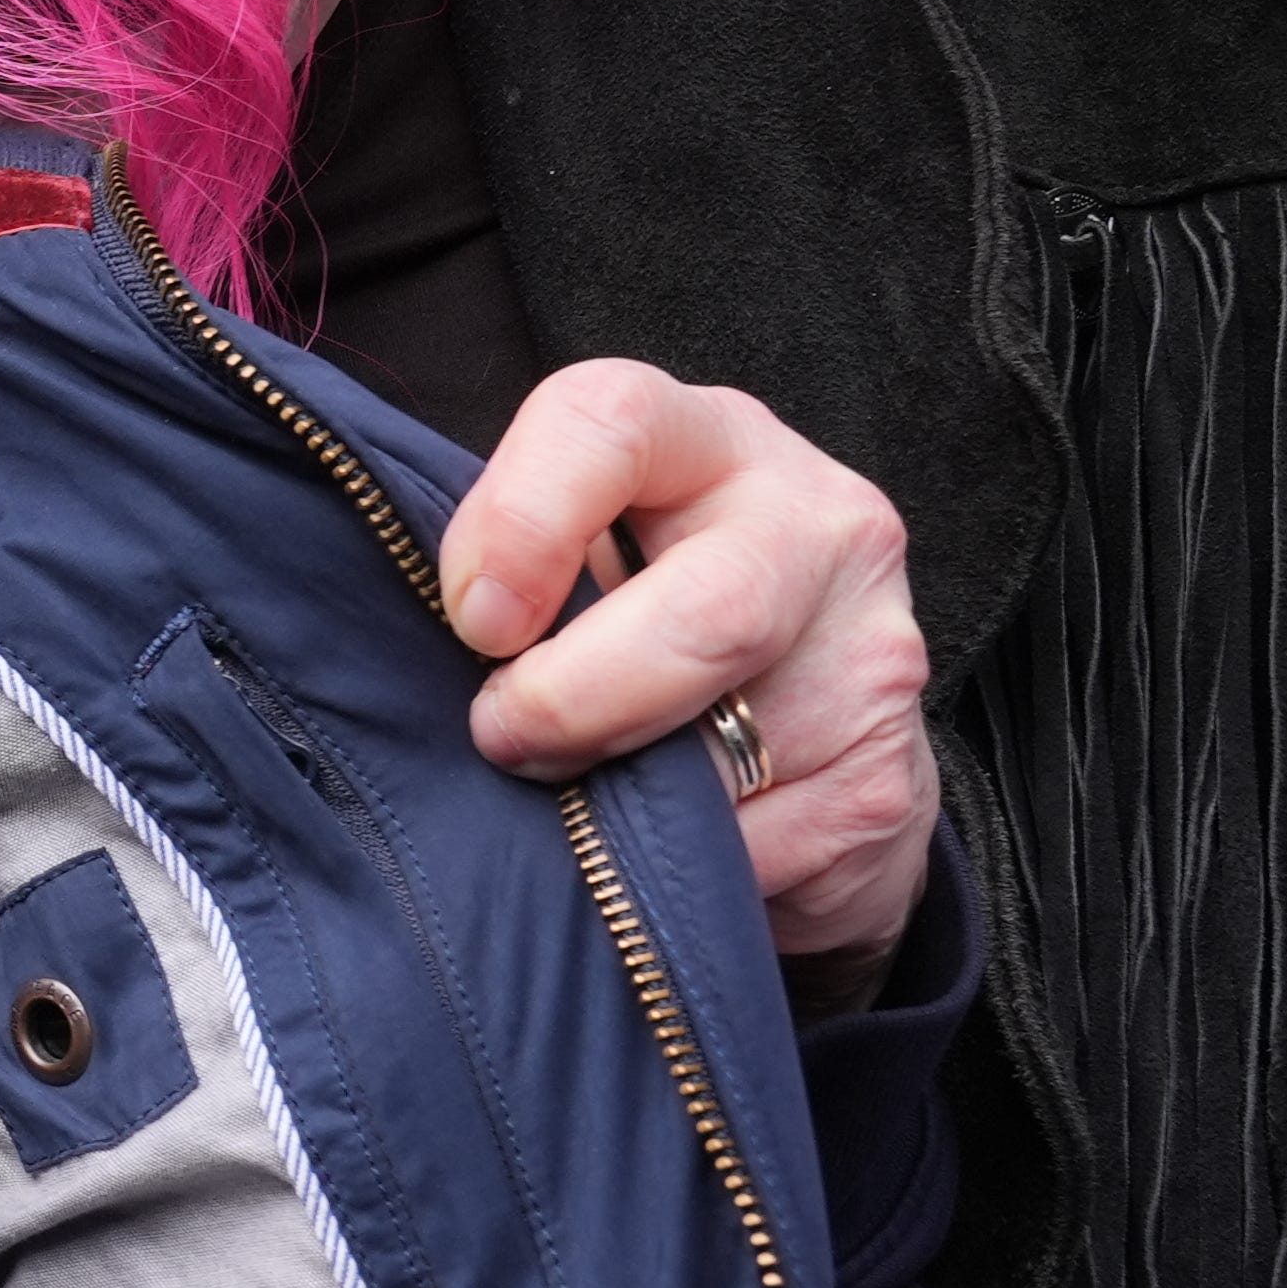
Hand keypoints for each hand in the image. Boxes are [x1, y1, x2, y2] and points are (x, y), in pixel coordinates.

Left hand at [436, 360, 936, 983]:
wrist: (804, 738)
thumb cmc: (636, 627)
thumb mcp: (573, 565)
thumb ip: (506, 572)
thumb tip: (397, 646)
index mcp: (706, 442)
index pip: (610, 420)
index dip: (520, 522)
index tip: (473, 620)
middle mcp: (814, 524)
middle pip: (708, 614)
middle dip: (576, 700)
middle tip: (505, 738)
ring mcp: (871, 652)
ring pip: (728, 754)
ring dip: (618, 798)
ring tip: (578, 799)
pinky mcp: (889, 779)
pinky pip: (755, 849)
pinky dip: (676, 867)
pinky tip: (658, 848)